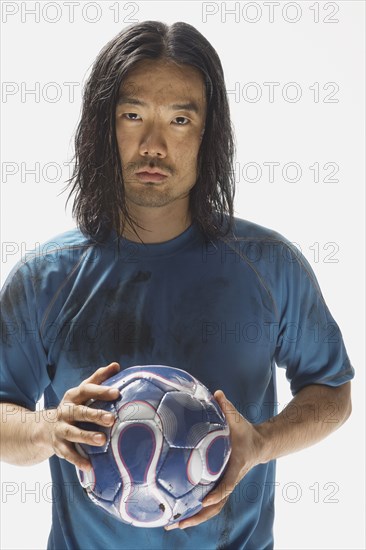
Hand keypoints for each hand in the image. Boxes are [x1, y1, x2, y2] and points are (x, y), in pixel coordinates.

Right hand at [41, 362, 120, 470]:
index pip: (87, 390)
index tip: (117, 393)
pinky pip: (67, 454)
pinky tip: (90, 466)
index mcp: (73, 396)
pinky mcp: (58, 446)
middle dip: (95, 415)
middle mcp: (65, 411)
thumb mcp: (82, 391)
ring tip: (102, 441)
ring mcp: (60, 429)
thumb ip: (99, 378)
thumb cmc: (73, 406)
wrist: (44, 427)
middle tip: (112, 419)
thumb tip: (116, 365)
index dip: (101, 391)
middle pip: (80, 412)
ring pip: (73, 433)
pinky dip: (78, 460)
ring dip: (87, 437)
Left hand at [165, 390, 263, 529]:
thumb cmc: (246, 432)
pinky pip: (207, 502)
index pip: (227, 484)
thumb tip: (217, 393)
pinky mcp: (219, 485)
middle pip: (216, 506)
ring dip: (193, 518)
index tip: (204, 500)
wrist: (259, 444)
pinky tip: (177, 512)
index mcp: (235, 467)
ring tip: (172, 524)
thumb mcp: (239, 419)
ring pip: (211, 509)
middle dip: (198, 516)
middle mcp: (229, 480)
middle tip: (178, 522)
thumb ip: (228, 407)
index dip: (217, 493)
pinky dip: (194, 510)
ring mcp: (224, 485)